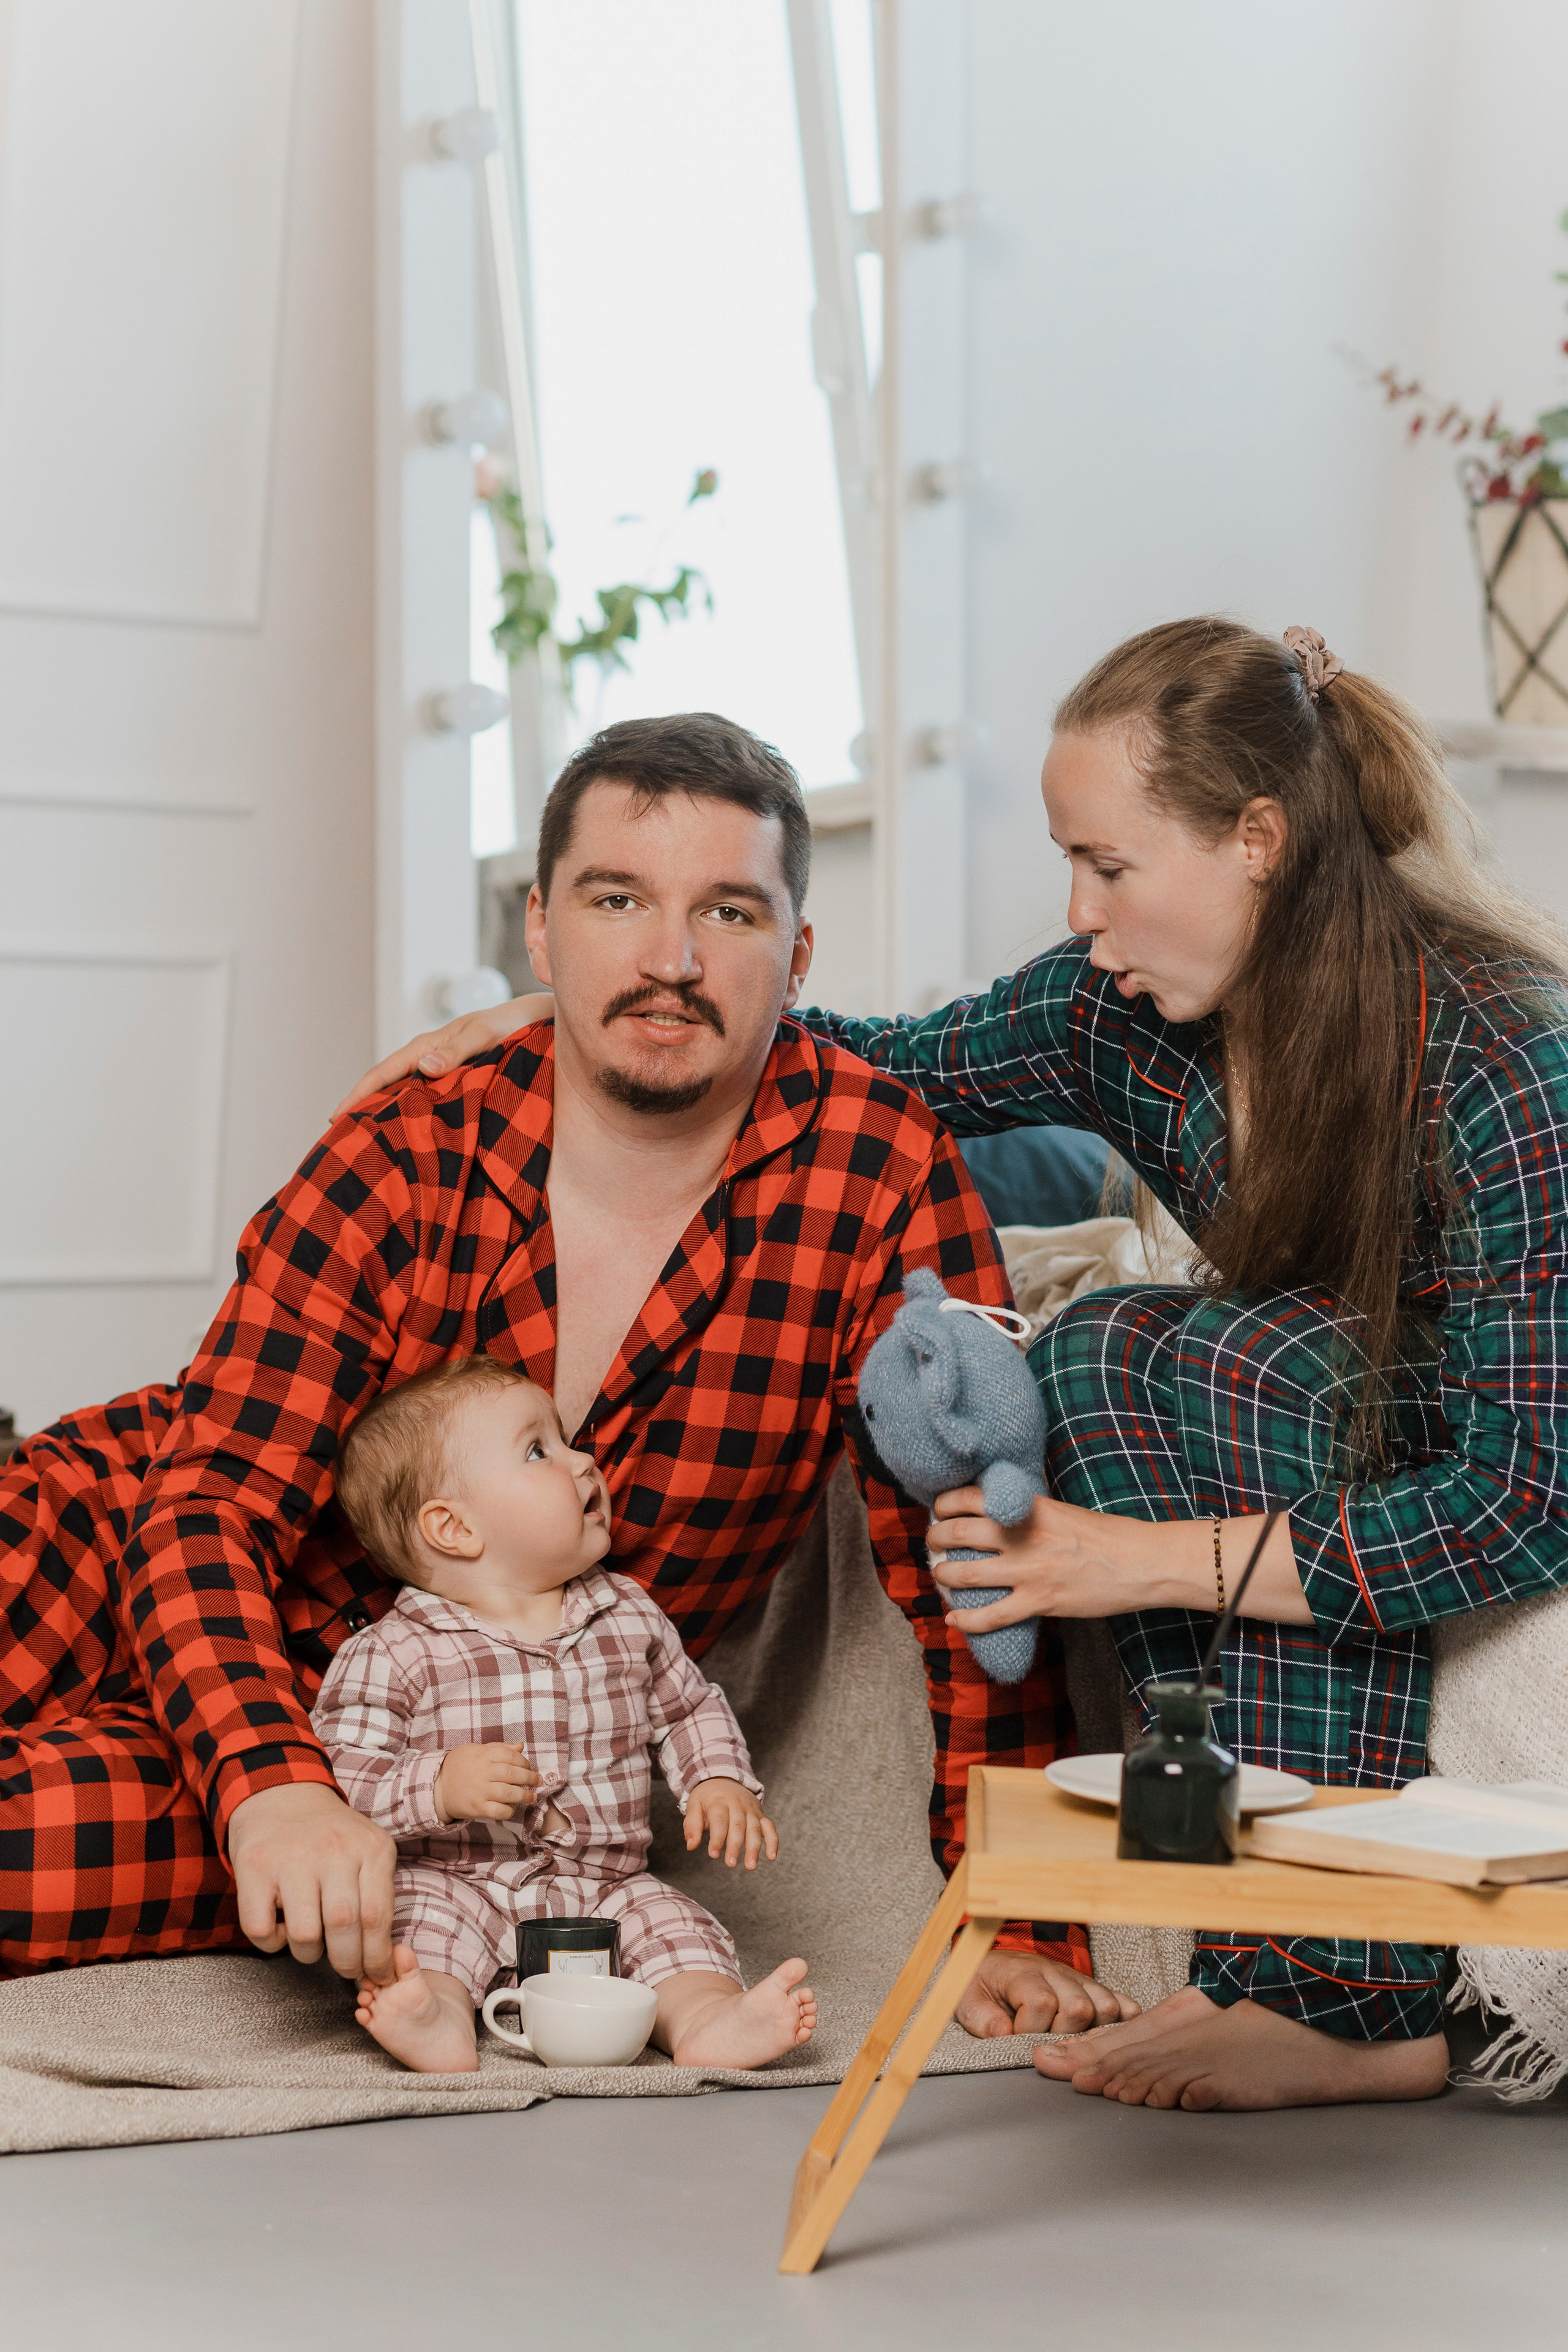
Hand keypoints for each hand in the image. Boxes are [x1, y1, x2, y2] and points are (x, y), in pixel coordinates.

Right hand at [227, 1782, 396, 1982]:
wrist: (280, 1795)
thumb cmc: (330, 1837)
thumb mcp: (366, 1850)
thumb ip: (377, 1893)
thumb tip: (385, 1957)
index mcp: (370, 1848)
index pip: (378, 1917)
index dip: (378, 1957)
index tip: (378, 1975)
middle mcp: (333, 1850)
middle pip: (344, 1927)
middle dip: (347, 1962)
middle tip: (346, 1968)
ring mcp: (291, 1857)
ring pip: (304, 1935)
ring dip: (309, 1953)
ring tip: (312, 1940)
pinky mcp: (254, 1867)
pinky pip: (262, 1930)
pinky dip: (273, 1942)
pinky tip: (281, 1925)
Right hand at [332, 992, 553, 1117]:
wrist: (541, 1021)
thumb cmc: (516, 1025)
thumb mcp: (486, 1035)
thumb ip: (458, 1050)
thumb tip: (424, 1067)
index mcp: (429, 1045)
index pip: (383, 1071)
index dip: (358, 1095)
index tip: (334, 1119)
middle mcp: (430, 1057)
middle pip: (387, 1084)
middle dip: (362, 1107)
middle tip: (339, 1138)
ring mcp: (443, 1069)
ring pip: (405, 1093)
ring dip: (384, 1112)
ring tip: (366, 1141)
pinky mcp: (459, 1081)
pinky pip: (426, 1099)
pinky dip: (411, 1113)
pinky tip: (409, 1133)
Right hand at [435, 1742, 541, 1823]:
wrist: (437, 1786)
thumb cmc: (460, 1766)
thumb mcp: (476, 1750)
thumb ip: (499, 1748)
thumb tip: (520, 1746)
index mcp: (484, 1755)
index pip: (511, 1756)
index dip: (524, 1762)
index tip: (529, 1767)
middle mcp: (483, 1772)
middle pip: (513, 1775)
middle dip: (530, 1778)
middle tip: (538, 1781)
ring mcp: (480, 1791)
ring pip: (509, 1794)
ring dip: (525, 1796)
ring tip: (532, 1797)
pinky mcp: (477, 1807)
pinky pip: (498, 1811)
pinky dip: (509, 1810)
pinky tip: (512, 1807)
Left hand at [684, 1777, 777, 1869]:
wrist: (723, 1778)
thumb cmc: (707, 1798)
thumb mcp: (694, 1806)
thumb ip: (692, 1826)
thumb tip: (691, 1846)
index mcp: (719, 1801)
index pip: (719, 1820)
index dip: (717, 1837)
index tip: (713, 1854)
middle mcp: (737, 1804)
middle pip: (738, 1825)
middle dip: (735, 1846)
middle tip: (731, 1863)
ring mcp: (750, 1809)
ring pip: (755, 1828)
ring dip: (754, 1848)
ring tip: (751, 1866)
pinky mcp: (760, 1814)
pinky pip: (769, 1827)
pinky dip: (773, 1841)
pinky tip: (771, 1857)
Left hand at [928, 1493, 1310, 1628]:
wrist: (1143, 1563)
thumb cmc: (1110, 1536)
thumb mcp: (1063, 1512)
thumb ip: (1031, 1513)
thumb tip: (1000, 1516)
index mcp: (1030, 1508)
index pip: (971, 1497)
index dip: (945, 1503)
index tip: (939, 1509)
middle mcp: (1023, 1536)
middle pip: (958, 1533)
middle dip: (936, 1538)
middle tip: (932, 1542)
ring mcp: (1029, 1571)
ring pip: (965, 1573)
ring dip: (944, 1574)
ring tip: (940, 1574)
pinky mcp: (1040, 1601)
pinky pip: (992, 1615)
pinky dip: (966, 1619)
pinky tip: (955, 1618)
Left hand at [956, 1949, 1139, 2038]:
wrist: (994, 1967)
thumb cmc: (982, 1986)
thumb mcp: (967, 2000)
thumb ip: (981, 2018)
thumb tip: (1004, 2033)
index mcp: (1023, 1973)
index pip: (1042, 2002)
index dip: (1030, 2030)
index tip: (1017, 2037)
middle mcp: (1055, 1972)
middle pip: (1079, 2007)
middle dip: (1063, 2036)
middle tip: (1046, 2043)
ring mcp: (1077, 1980)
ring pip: (1105, 2006)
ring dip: (1092, 2032)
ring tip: (1071, 2043)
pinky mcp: (1091, 1988)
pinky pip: (1120, 2002)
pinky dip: (1120, 2022)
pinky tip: (1104, 2037)